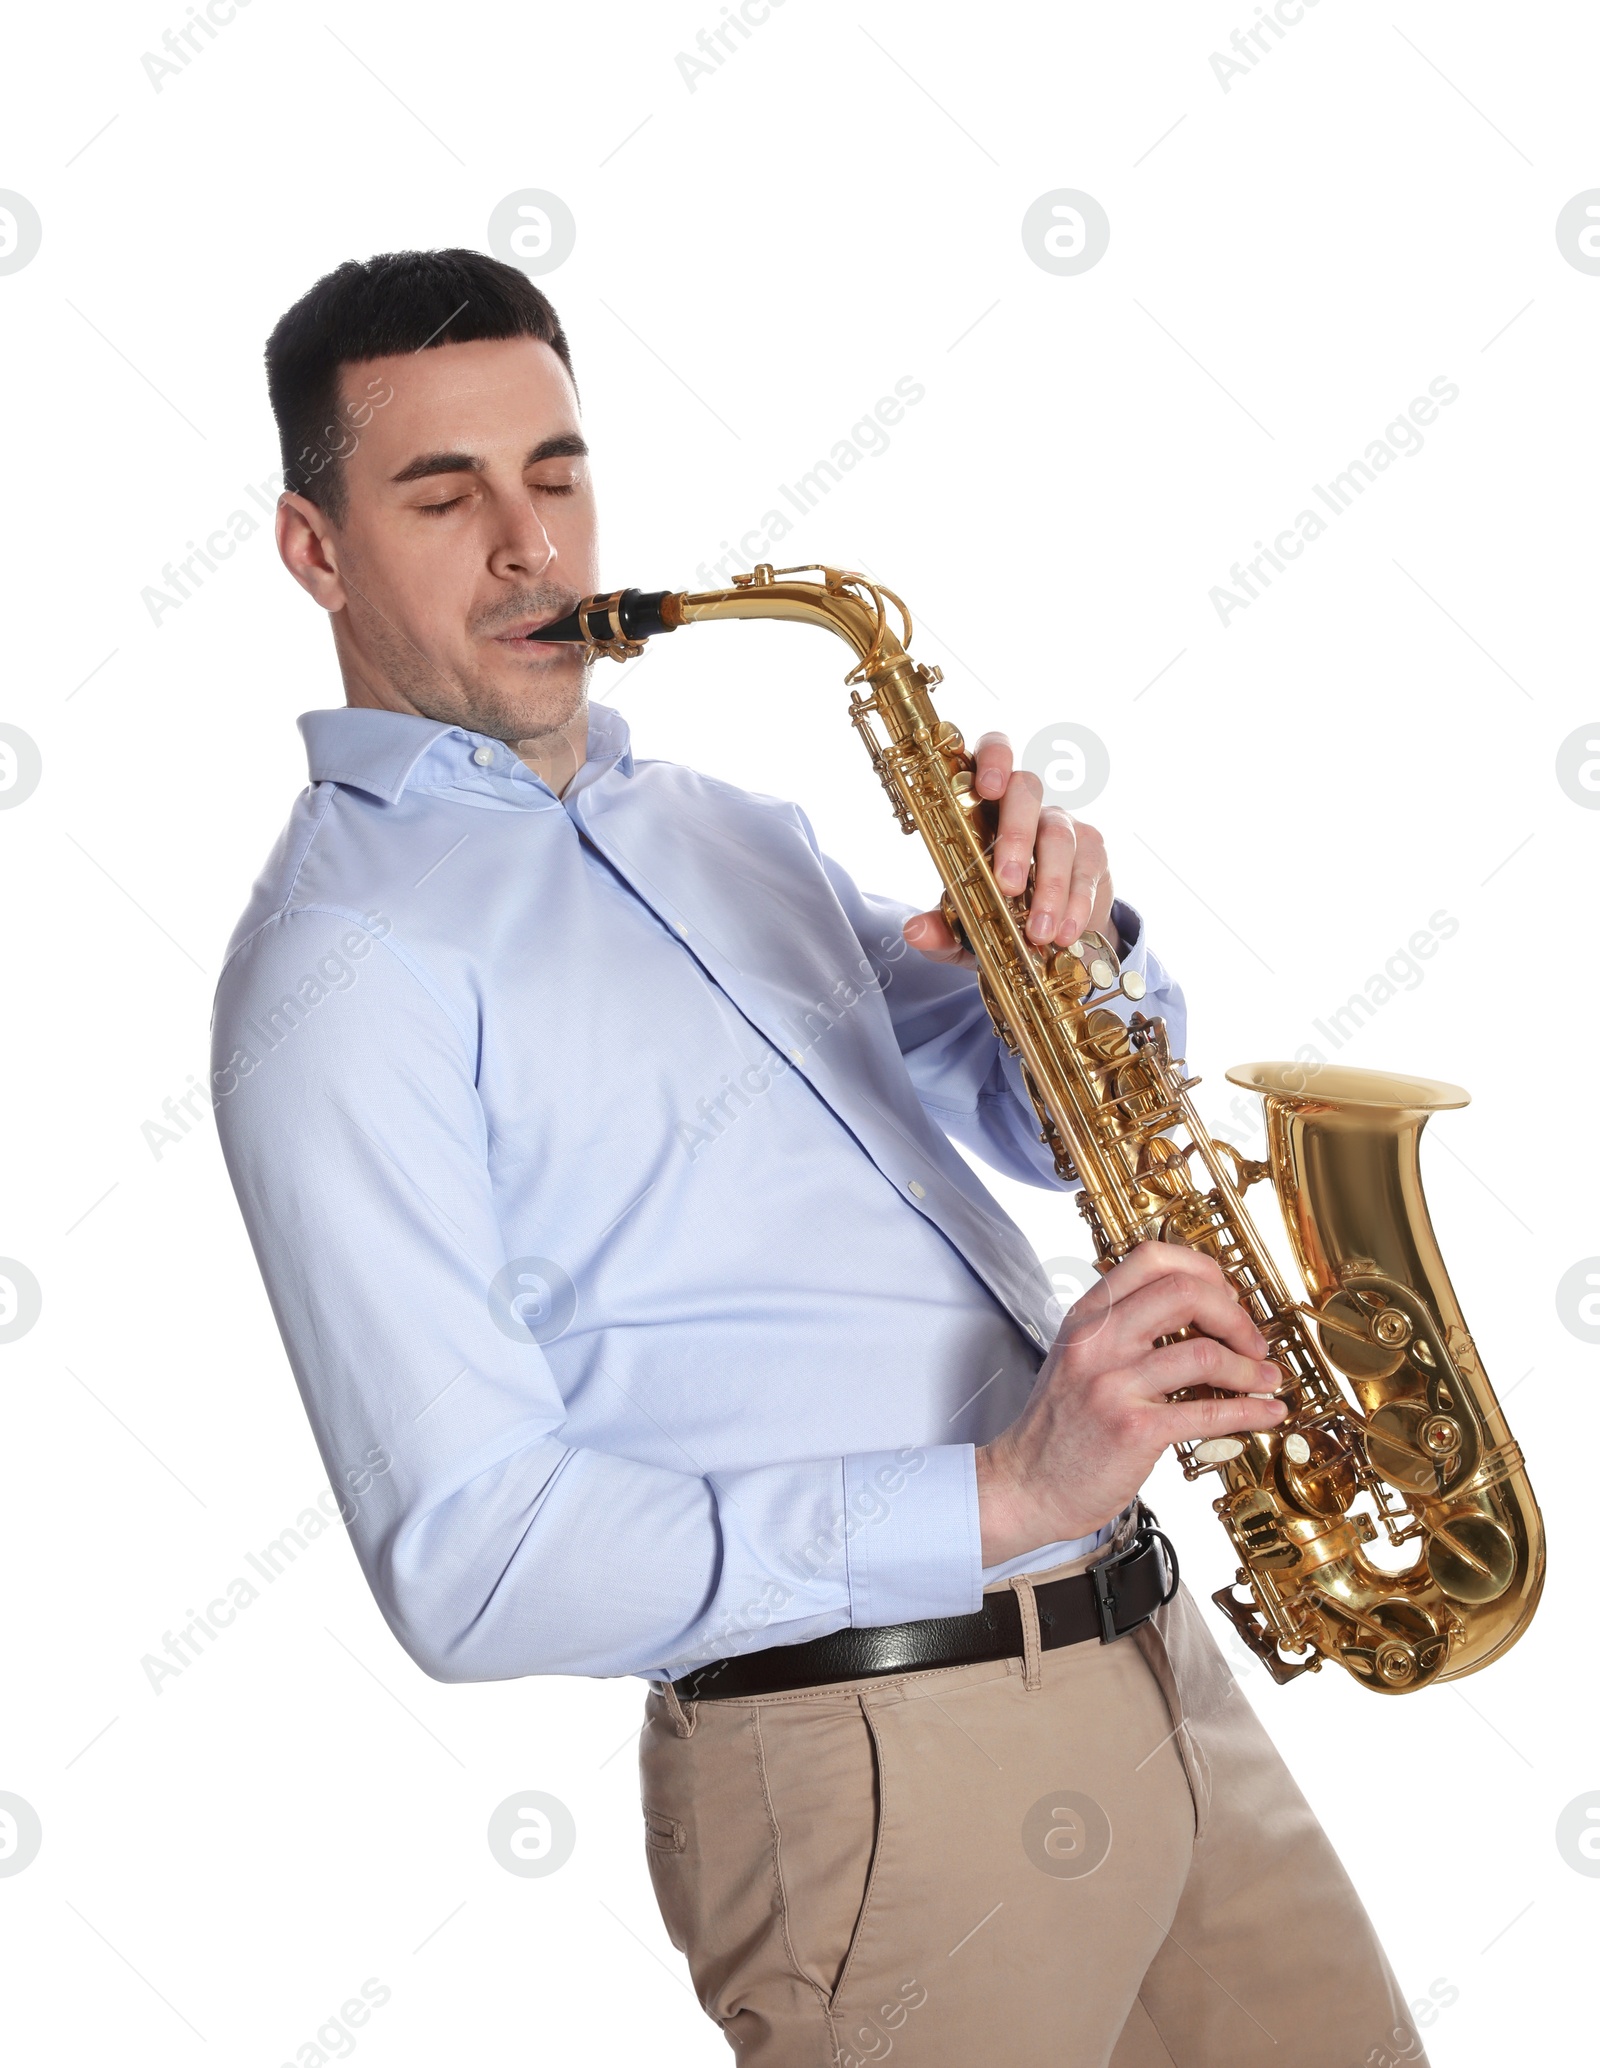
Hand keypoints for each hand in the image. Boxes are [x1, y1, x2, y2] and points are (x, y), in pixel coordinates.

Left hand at [900, 732, 1117, 967]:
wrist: (1046, 940)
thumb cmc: (996, 914)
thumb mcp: (963, 928)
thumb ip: (940, 928)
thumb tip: (915, 931)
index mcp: (985, 806)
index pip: (993, 753)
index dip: (994, 758)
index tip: (987, 786)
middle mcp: (1026, 807)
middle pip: (1027, 791)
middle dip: (1016, 835)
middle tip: (1008, 884)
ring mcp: (1062, 826)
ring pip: (1059, 835)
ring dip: (1049, 885)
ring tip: (1038, 930)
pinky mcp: (1092, 855)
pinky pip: (1086, 872)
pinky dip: (1075, 906)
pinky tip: (1064, 933)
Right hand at [974, 1242, 1285, 1562]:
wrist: (1025, 1485)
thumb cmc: (1057, 1428)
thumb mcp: (1078, 1358)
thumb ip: (1122, 1329)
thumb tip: (1197, 1316)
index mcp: (1086, 1316)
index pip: (1152, 1259)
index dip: (1203, 1271)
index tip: (1225, 1297)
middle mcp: (1098, 1341)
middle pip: (1185, 1293)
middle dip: (1235, 1316)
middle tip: (1251, 1341)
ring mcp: (1114, 1384)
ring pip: (1204, 1353)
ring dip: (1250, 1369)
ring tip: (1265, 1380)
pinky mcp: (1133, 1429)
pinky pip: (1207, 1411)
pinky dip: (1250, 1411)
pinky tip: (1266, 1412)